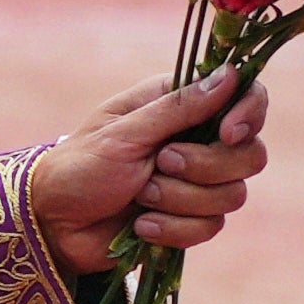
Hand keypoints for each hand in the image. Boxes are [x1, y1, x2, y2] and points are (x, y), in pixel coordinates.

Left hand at [24, 65, 273, 282]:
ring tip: (140, 196)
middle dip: (205, 166)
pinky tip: (140, 225)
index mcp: (181, 105)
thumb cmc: (81, 166)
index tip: (227, 134)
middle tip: (160, 164)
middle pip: (249, 154)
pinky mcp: (189, 219)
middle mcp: (196, 140)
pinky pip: (210, 227)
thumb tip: (231, 75)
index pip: (247, 98)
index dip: (248, 115)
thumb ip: (179, 108)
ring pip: (232, 195)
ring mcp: (196, 183)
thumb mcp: (125, 133)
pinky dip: (173, 228)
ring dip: (181, 199)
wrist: (54, 224)